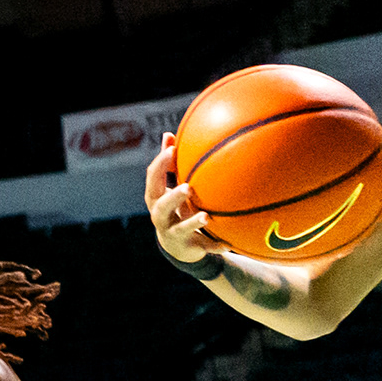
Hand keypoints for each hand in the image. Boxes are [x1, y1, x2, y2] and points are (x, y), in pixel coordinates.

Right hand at [147, 141, 221, 268]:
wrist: (177, 245)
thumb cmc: (175, 206)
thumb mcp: (170, 186)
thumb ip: (169, 163)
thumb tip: (168, 134)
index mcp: (156, 199)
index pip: (152, 181)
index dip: (160, 166)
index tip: (173, 150)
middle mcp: (160, 217)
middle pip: (162, 207)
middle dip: (173, 198)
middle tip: (187, 188)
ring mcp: (173, 233)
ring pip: (180, 229)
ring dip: (192, 222)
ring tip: (205, 217)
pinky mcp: (189, 246)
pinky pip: (204, 246)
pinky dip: (215, 245)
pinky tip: (229, 243)